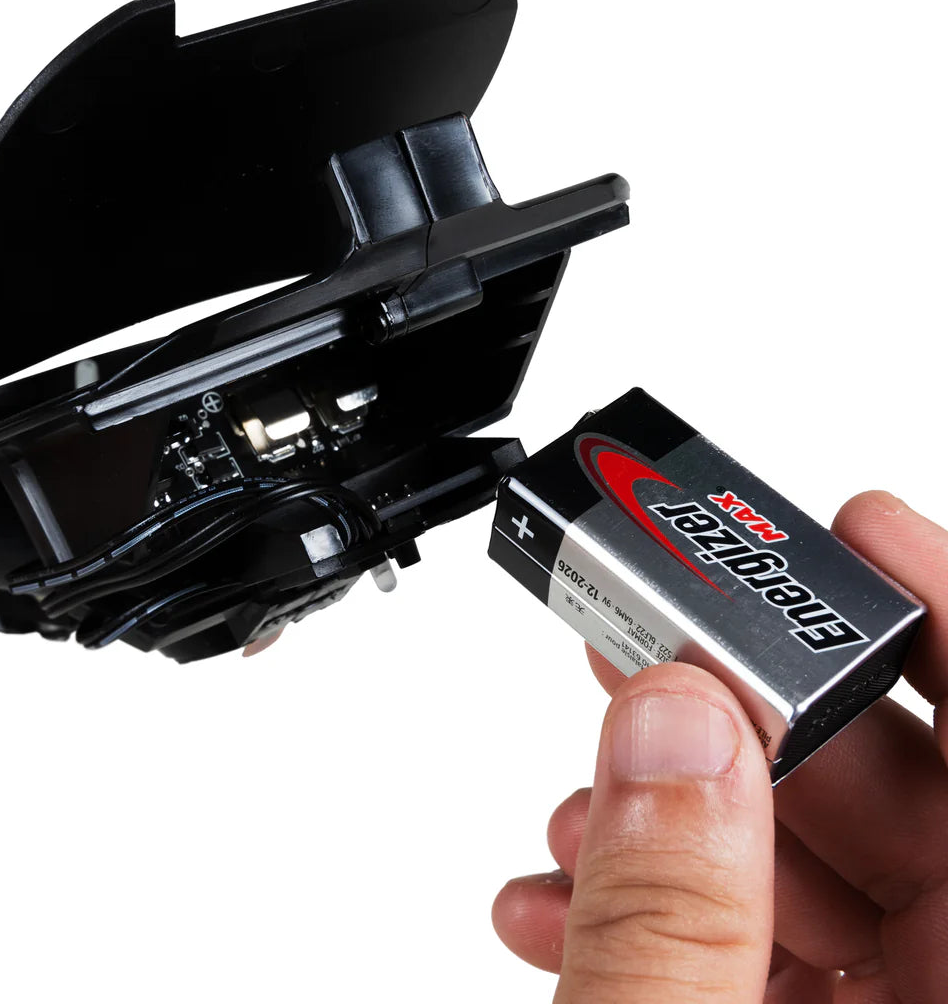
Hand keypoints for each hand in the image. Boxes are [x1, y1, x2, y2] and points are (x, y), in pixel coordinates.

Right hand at [492, 491, 947, 1001]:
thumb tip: (668, 723)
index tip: (859, 530)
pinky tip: (564, 900)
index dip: (942, 619)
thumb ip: (671, 917)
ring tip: (578, 804)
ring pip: (811, 866)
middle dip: (744, 709)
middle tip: (646, 648)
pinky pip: (760, 942)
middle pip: (891, 797)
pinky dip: (661, 901)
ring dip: (674, 810)